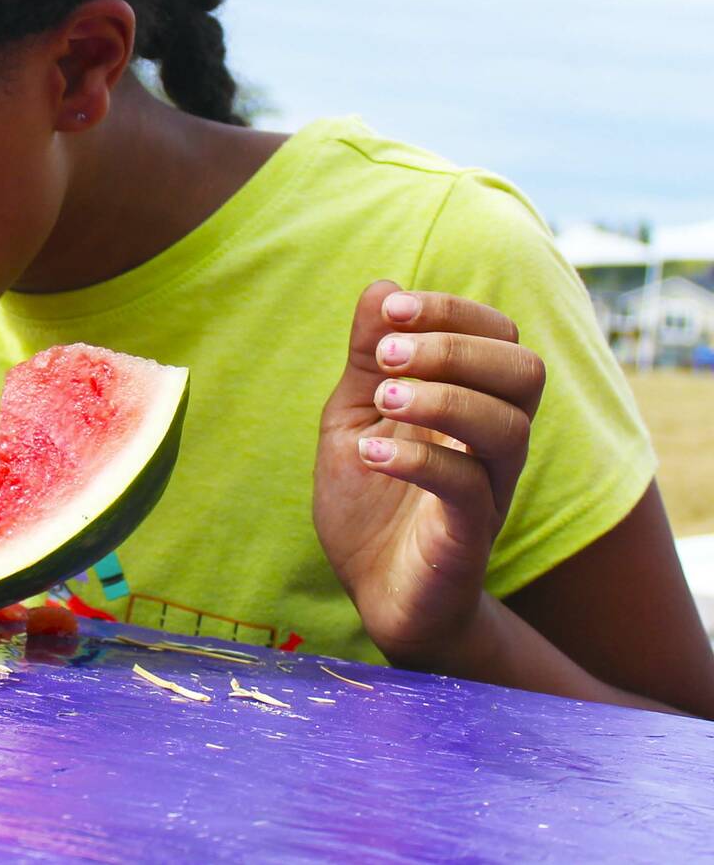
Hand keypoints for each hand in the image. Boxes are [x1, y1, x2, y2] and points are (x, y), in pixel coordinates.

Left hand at [313, 281, 545, 667]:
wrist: (374, 591)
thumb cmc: (370, 499)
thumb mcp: (354, 416)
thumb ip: (369, 359)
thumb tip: (382, 286)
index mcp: (471, 401)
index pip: (499, 335)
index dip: (452, 311)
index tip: (392, 310)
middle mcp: (493, 441)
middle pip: (523, 371)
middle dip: (455, 347)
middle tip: (386, 357)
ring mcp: (489, 489)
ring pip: (509, 427)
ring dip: (440, 398)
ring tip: (381, 401)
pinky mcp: (468, 536)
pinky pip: (470, 488)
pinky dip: (419, 459)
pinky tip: (370, 454)